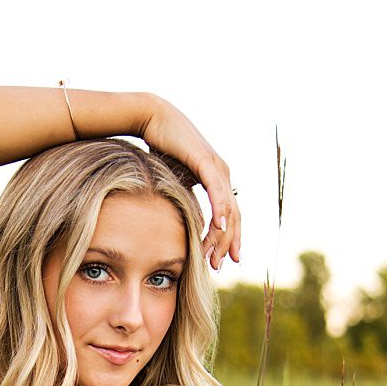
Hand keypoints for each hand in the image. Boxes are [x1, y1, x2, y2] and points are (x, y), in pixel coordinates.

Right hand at [141, 98, 239, 269]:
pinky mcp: (206, 161)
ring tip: (217, 256)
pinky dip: (220, 210)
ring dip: (223, 235)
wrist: (152, 119)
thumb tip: (173, 218)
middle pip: (234, 216)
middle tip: (218, 266)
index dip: (228, 239)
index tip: (221, 260)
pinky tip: (218, 227)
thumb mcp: (171, 180)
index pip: (229, 215)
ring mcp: (217, 167)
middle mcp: (222, 174)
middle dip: (227, 244)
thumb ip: (178, 196)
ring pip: (228, 208)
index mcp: (216, 180)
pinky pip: (217, 191)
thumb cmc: (159, 147)